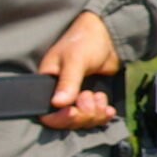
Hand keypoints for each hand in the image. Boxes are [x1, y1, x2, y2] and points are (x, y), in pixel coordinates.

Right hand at [35, 10, 121, 130]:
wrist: (106, 35)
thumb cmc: (84, 41)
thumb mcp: (75, 60)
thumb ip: (67, 82)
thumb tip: (58, 103)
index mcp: (47, 85)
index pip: (47, 114)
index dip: (60, 118)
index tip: (73, 110)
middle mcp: (59, 95)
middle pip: (67, 121)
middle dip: (81, 115)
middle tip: (89, 96)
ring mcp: (76, 98)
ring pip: (83, 121)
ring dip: (94, 115)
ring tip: (99, 97)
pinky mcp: (91, 99)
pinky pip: (94, 117)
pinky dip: (102, 116)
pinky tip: (108, 109)